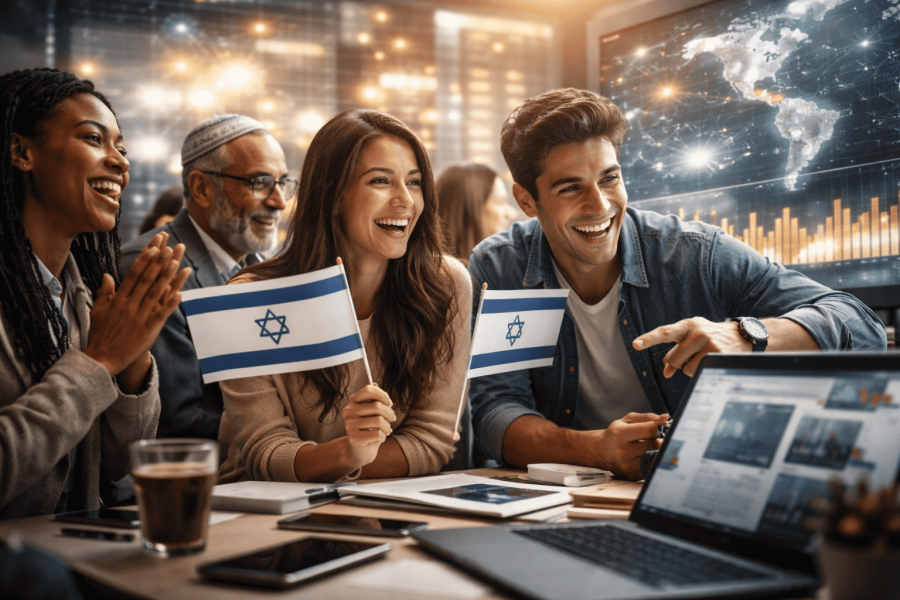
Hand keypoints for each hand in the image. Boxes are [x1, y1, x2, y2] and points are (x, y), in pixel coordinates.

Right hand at [84, 232, 191, 378]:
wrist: (101, 359)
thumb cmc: (100, 334)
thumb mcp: (98, 311)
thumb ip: (104, 293)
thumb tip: (108, 276)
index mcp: (118, 299)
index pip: (134, 274)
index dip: (145, 259)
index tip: (154, 246)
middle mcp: (129, 305)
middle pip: (147, 279)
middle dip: (159, 262)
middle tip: (170, 247)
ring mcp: (139, 317)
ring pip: (156, 293)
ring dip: (168, 277)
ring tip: (178, 263)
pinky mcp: (148, 330)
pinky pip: (161, 314)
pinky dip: (171, 303)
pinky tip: (181, 293)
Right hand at [341, 384, 395, 468]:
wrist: (360, 451)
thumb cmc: (369, 429)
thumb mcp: (373, 412)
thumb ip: (375, 399)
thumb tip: (375, 384)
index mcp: (353, 401)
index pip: (368, 390)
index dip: (382, 395)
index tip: (389, 403)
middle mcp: (348, 411)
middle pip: (377, 406)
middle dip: (390, 414)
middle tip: (392, 419)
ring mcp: (349, 424)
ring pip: (379, 421)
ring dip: (387, 427)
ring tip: (386, 430)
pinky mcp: (354, 438)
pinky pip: (377, 434)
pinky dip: (383, 437)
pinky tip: (380, 438)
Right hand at [594, 412, 668, 479]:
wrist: (601, 451)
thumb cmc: (616, 433)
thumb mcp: (627, 420)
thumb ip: (647, 418)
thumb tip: (665, 418)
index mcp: (620, 434)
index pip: (649, 430)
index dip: (657, 428)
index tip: (655, 428)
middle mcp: (622, 451)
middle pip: (655, 445)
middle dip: (658, 440)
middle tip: (652, 438)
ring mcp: (627, 466)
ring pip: (655, 457)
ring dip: (655, 452)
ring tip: (647, 447)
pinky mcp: (632, 475)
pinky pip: (650, 467)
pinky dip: (650, 461)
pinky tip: (642, 457)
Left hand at [632, 316, 750, 377]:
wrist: (739, 334)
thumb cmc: (708, 337)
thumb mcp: (690, 339)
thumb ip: (675, 352)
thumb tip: (666, 372)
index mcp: (686, 325)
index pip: (664, 332)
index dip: (649, 339)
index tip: (635, 344)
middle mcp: (696, 331)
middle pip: (673, 359)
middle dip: (677, 363)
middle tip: (689, 356)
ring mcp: (708, 342)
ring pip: (685, 368)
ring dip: (690, 367)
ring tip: (703, 356)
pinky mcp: (717, 354)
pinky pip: (698, 371)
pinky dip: (700, 371)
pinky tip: (709, 361)